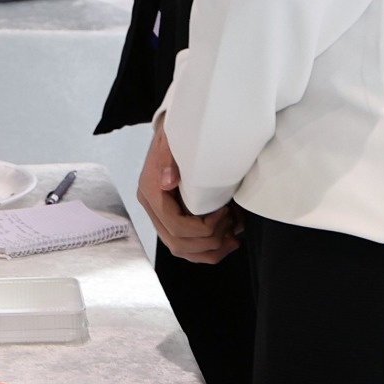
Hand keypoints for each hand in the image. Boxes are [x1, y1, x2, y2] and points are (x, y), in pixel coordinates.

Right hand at [137, 125, 242, 263]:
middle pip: (178, 244)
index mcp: (150, 191)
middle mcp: (153, 208)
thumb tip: (168, 181)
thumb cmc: (175, 136)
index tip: (224, 212)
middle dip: (210, 241)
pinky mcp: (172, 219)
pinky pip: (187, 246)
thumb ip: (168, 159)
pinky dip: (208, 250)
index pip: (174, 225)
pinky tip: (226, 240)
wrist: (172, 132)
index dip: (202, 227)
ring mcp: (161, 216)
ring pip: (182, 250)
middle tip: (231, 224)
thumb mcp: (172, 140)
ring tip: (233, 238)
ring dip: (211, 251)